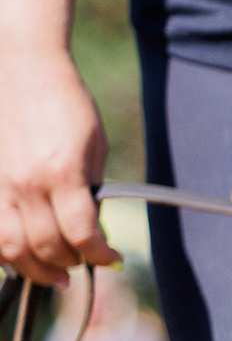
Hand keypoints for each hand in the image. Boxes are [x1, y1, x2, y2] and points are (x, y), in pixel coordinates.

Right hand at [0, 50, 116, 285]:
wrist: (21, 64)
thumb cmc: (65, 103)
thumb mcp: (95, 147)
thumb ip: (91, 191)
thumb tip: (91, 229)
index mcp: (63, 174)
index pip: (84, 237)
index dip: (101, 256)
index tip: (112, 259)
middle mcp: (26, 183)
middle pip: (48, 248)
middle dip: (71, 265)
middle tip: (82, 266)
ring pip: (11, 247)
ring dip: (35, 270)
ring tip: (54, 275)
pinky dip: (4, 251)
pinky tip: (20, 255)